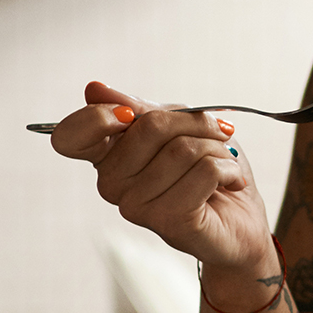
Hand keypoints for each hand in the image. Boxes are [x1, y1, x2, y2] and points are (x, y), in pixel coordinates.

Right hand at [49, 81, 274, 287]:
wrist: (241, 220)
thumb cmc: (206, 170)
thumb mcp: (176, 125)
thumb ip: (138, 108)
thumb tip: (94, 90)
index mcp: (107, 156)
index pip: (71, 136)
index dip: (98, 117)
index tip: (132, 113)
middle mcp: (112, 185)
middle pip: (150, 126)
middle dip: (195, 123)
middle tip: (215, 136)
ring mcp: (136, 207)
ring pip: (183, 149)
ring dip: (217, 149)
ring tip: (222, 165)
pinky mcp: (169, 222)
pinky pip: (205, 171)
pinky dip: (229, 169)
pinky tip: (231, 182)